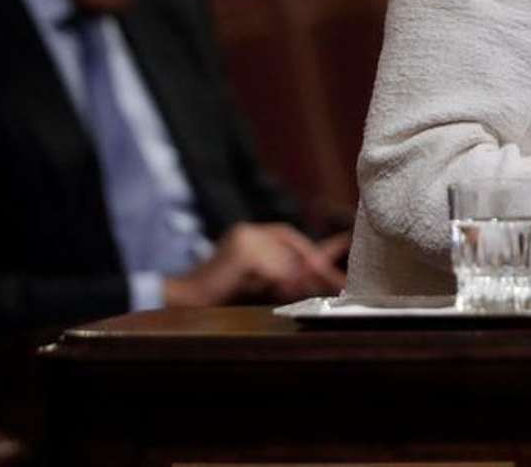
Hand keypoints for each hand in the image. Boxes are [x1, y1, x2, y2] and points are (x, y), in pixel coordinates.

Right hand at [163, 224, 348, 306]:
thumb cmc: (222, 293)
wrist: (184, 298)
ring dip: (294, 281)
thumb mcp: (260, 279)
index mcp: (253, 234)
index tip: (346, 247)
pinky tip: (276, 290)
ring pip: (285, 262)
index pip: (291, 237)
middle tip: (338, 282)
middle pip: (293, 248)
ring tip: (297, 292)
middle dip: (316, 266)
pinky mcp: (243, 253)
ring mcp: (245, 239)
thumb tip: (321, 272)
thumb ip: (285, 272)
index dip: (318, 246)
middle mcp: (250, 231)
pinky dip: (278, 283)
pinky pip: (273, 270)